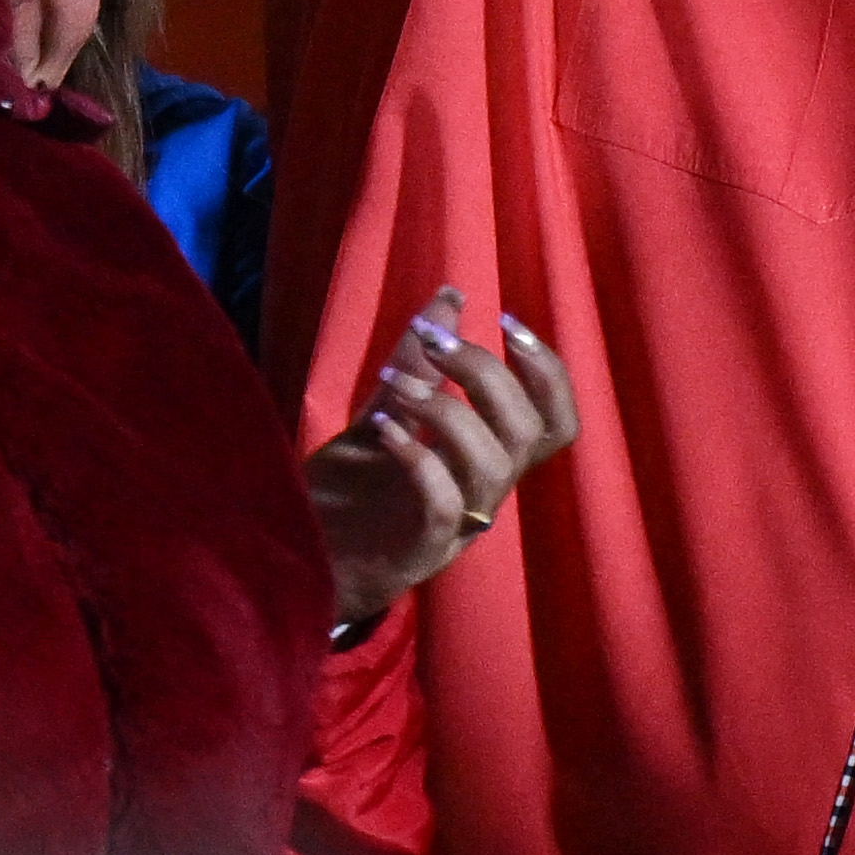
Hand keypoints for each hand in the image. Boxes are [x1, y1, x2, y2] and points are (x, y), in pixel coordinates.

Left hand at [304, 287, 573, 624]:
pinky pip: (443, 501)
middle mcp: (485, 492)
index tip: (505, 320)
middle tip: (428, 340)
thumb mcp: (384, 411)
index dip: (547, 370)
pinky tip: (382, 428)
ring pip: (493, 462)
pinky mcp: (423, 549)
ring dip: (446, 408)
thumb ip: (418, 364)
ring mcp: (458, 525)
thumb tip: (451, 297)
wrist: (299, 558)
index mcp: (488, 460)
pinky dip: (417, 456)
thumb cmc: (349, 492)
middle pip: (528, 430)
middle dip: (484, 370)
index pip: (555, 419)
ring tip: (395, 382)